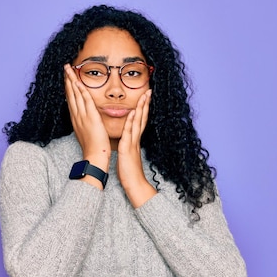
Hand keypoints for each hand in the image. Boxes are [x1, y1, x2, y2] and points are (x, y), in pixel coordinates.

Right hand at [64, 64, 109, 170]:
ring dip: (71, 80)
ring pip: (75, 94)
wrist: (95, 156)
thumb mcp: (87, 133)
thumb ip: (87, 124)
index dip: (69, 87)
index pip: (71, 100)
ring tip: (68, 68)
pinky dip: (80, 90)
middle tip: (65, 67)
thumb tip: (87, 120)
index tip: (67, 77)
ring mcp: (82, 116)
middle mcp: (77, 116)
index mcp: (76, 119)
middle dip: (67, 80)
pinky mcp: (90, 117)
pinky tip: (77, 81)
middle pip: (70, 94)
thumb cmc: (94, 147)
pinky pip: (84, 100)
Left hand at [117, 89, 156, 207]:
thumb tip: (127, 141)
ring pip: (138, 122)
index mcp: (135, 140)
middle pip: (142, 118)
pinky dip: (132, 122)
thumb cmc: (130, 172)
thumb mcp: (128, 155)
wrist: (135, 185)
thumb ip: (129, 146)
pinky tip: (133, 112)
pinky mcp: (128, 148)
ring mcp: (133, 143)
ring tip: (144, 96)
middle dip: (146, 104)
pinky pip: (130, 133)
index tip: (145, 97)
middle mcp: (136, 139)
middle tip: (149, 91)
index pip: (140, 121)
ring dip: (142, 108)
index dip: (143, 109)